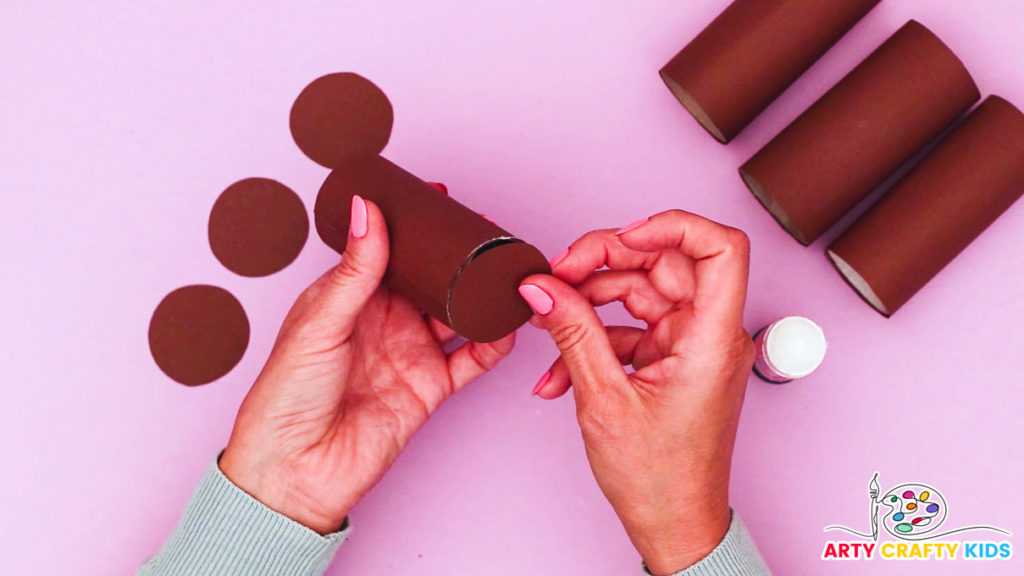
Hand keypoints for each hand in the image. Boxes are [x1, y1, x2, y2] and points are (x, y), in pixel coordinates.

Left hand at [220, 195, 514, 533]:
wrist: (296, 471)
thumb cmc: (285, 398)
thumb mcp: (319, 323)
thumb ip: (354, 271)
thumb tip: (367, 210)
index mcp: (349, 299)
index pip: (388, 250)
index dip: (414, 225)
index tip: (438, 196)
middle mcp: (383, 322)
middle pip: (430, 279)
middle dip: (457, 255)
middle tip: (485, 229)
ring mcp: (409, 353)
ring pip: (457, 313)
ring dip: (481, 294)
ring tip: (506, 268)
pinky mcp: (430, 388)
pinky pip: (472, 359)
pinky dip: (494, 342)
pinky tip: (509, 323)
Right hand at [518, 210, 753, 575]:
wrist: (674, 527)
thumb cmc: (660, 479)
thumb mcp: (604, 399)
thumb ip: (572, 332)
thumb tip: (543, 286)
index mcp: (712, 339)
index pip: (720, 248)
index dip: (672, 226)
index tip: (622, 236)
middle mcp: (708, 334)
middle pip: (663, 263)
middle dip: (603, 264)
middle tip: (556, 276)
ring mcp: (689, 346)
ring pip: (639, 294)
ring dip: (587, 306)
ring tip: (546, 322)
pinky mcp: (670, 360)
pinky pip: (628, 330)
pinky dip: (591, 341)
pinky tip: (557, 371)